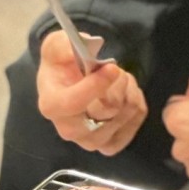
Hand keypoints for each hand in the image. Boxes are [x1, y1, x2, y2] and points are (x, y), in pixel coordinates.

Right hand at [36, 30, 147, 156]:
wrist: (69, 84)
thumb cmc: (62, 65)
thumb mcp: (56, 45)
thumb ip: (62, 45)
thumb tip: (74, 50)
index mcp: (51, 105)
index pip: (73, 104)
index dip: (95, 86)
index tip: (112, 67)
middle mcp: (69, 130)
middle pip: (107, 110)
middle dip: (117, 83)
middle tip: (115, 69)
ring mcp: (91, 141)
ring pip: (125, 112)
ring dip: (128, 89)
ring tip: (119, 79)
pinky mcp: (111, 144)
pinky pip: (136, 119)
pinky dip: (137, 101)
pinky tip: (126, 93)